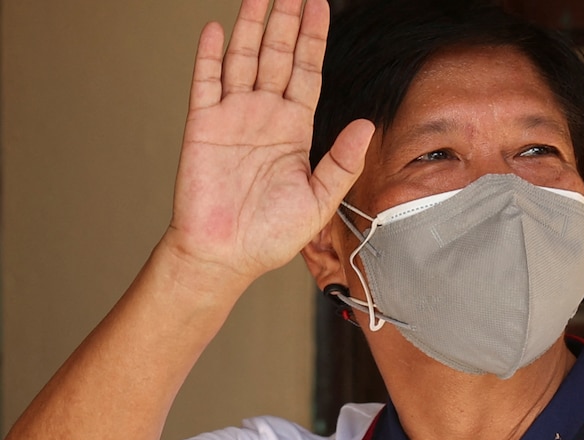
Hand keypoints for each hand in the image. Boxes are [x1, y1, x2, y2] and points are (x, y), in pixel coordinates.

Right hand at [166, 0, 373, 282]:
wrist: (226, 256)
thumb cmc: (271, 235)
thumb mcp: (319, 199)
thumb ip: (342, 161)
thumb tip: (367, 125)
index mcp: (294, 129)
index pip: (307, 72)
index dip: (313, 39)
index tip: (321, 5)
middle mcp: (265, 116)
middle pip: (278, 56)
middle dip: (286, 21)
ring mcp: (233, 117)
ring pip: (244, 60)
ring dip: (252, 26)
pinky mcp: (203, 126)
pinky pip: (206, 83)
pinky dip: (210, 56)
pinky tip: (218, 30)